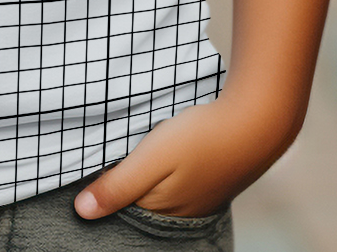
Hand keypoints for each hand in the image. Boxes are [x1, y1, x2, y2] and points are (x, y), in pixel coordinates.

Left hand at [73, 97, 291, 220]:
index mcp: (159, 210)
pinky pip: (172, 180)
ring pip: (154, 189)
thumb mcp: (152, 158)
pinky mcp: (205, 181)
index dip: (101, 186)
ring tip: (133, 148)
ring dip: (141, 172)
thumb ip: (118, 185)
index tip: (87, 163)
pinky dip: (161, 168)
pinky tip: (161, 150)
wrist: (255, 123)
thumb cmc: (201, 139)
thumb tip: (81, 212)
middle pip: (135, 201)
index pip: (116, 207)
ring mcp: (194, 199)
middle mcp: (177, 213)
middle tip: (109, 149)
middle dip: (120, 180)